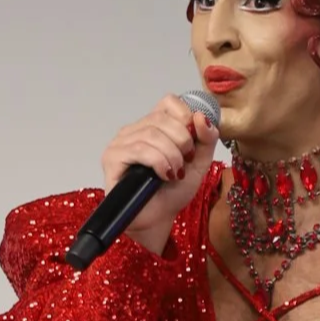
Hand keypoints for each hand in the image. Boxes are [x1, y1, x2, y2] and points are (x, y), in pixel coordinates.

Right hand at [101, 95, 219, 253]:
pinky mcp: (112, 159)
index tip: (193, 141)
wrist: (158, 219)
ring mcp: (120, 143)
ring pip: (152, 134)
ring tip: (176, 173)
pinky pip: (139, 149)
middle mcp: (134, 130)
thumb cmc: (173, 191)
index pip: (168, 102)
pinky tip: (165, 175)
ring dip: (172, 155)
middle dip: (183, 140)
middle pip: (162, 118)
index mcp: (153, 126)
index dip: (185, 117)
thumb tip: (202, 116)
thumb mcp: (199, 162)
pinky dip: (159, 162)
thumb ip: (207, 138)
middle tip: (186, 161)